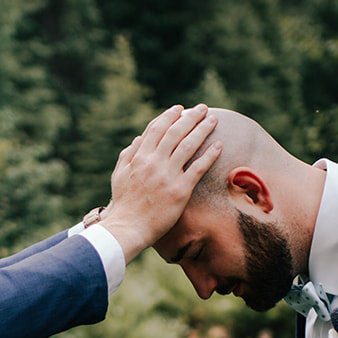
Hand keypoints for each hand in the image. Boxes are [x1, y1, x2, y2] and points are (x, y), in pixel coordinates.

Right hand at [97, 104, 220, 261]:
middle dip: (190, 117)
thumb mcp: (119, 175)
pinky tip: (219, 145)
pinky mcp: (180, 191)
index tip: (180, 109)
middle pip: (176, 132)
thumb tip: (139, 139)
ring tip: (213, 119)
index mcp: (139, 157)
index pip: (156, 129)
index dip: (169, 116)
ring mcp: (168, 176)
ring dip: (202, 129)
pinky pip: (198, 168)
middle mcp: (154, 163)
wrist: (128, 228)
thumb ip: (128, 155)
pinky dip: (210, 155)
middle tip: (202, 108)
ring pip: (189, 145)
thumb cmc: (123, 204)